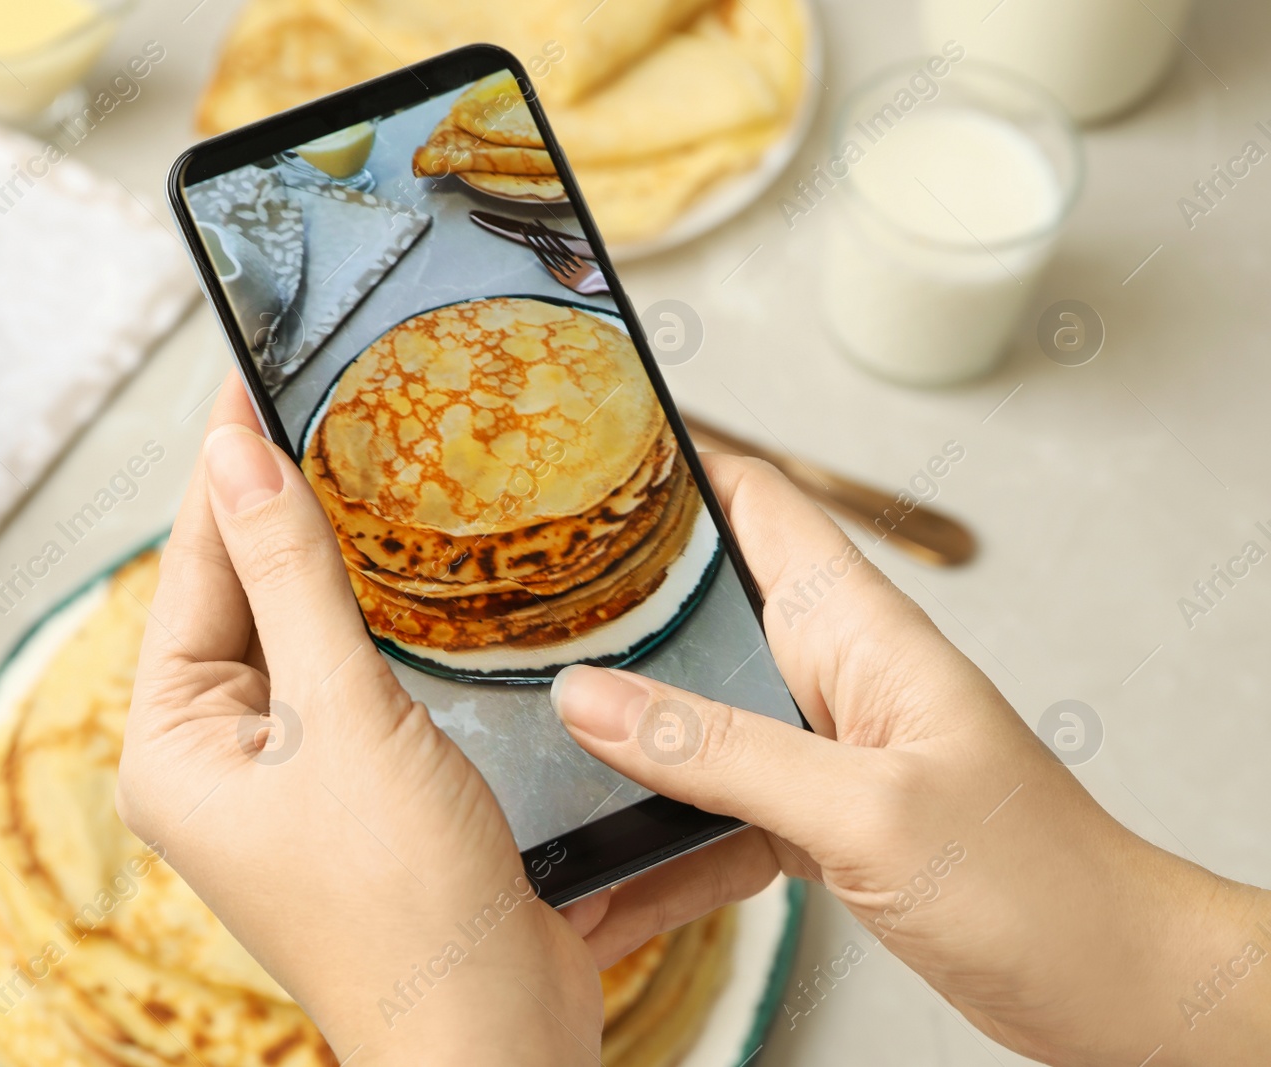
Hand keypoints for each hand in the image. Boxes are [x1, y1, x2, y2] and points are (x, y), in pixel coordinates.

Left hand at [116, 375, 599, 1065]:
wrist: (491, 1031)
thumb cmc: (402, 906)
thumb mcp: (339, 717)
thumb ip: (290, 578)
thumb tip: (235, 458)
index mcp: (175, 748)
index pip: (193, 572)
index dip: (226, 470)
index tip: (249, 380)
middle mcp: (218, 760)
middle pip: (240, 597)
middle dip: (276, 506)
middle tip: (316, 402)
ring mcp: (288, 777)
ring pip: (299, 632)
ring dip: (329, 556)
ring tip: (357, 460)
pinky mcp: (355, 788)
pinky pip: (348, 676)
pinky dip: (373, 618)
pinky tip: (406, 570)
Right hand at [552, 453, 1270, 1066]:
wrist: (1104, 983)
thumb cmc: (1034, 881)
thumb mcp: (862, 809)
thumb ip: (719, 751)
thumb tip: (590, 698)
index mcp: (857, 629)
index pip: (759, 502)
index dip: (676, 461)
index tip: (586, 452)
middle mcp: (832, 673)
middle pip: (709, 604)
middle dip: (620, 599)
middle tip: (522, 600)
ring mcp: (822, 746)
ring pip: (701, 704)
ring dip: (628, 716)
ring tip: (538, 721)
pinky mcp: (816, 816)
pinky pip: (717, 796)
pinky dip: (663, 817)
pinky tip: (609, 847)